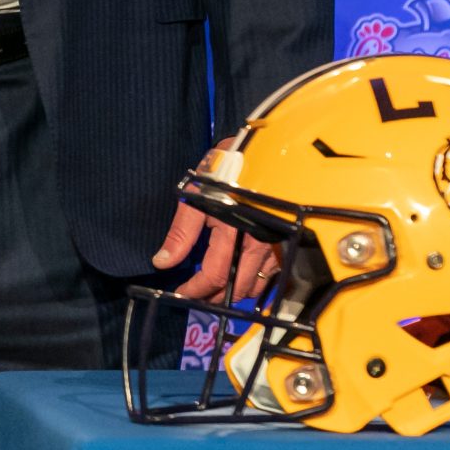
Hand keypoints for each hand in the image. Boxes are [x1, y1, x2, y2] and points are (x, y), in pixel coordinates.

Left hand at [150, 146, 278, 304]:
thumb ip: (181, 233)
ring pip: (258, 284)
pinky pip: (273, 274)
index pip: (215, 275)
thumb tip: (162, 262)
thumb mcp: (196, 196)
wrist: (260, 152)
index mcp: (235, 231)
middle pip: (239, 287)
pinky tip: (241, 278)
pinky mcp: (287, 241)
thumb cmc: (225, 172)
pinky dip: (256, 281)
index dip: (196, 289)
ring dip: (237, 292)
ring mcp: (277, 244)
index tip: (182, 293)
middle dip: (216, 297)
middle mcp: (261, 243)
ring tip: (216, 291)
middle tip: (198, 297)